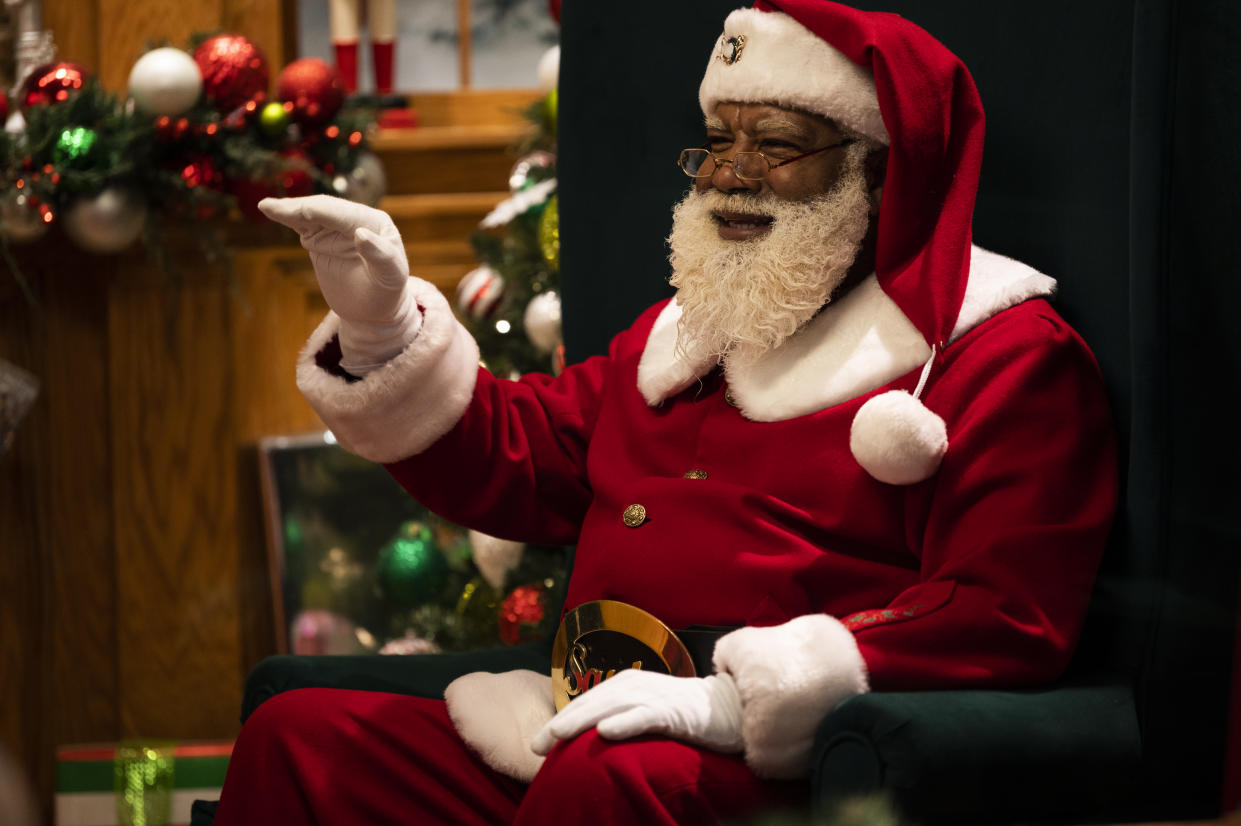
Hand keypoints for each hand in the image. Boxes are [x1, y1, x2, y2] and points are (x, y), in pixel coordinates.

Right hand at [258, 195, 420, 374]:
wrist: (373, 309)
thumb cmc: (387, 292)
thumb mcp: (392, 276)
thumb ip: (381, 255)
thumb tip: (361, 233)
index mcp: (376, 223)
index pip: (345, 215)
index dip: (323, 212)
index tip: (304, 212)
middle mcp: (355, 219)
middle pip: (324, 209)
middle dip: (299, 208)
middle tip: (272, 207)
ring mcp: (335, 228)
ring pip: (310, 214)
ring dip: (289, 210)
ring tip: (267, 206)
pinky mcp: (320, 238)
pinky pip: (302, 225)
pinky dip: (287, 218)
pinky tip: (271, 210)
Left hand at [530, 670, 743, 754]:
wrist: (728, 708)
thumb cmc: (683, 713)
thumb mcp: (645, 712)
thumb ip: (620, 718)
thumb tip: (590, 740)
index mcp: (624, 685)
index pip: (585, 703)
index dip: (560, 721)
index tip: (536, 743)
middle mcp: (634, 685)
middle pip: (591, 703)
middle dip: (562, 722)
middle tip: (536, 744)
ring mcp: (654, 696)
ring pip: (611, 706)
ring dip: (583, 719)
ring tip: (558, 734)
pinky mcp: (674, 710)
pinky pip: (645, 716)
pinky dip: (625, 722)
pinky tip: (606, 732)